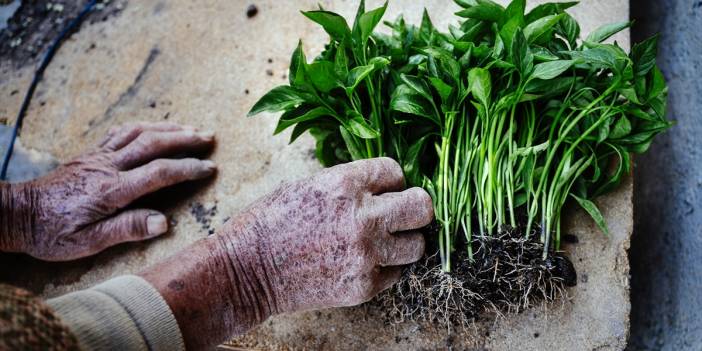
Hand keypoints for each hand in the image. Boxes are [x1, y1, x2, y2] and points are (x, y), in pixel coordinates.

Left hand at [0, 122, 215, 260]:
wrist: (17, 214)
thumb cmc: (52, 232)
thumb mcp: (89, 242)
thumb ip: (127, 229)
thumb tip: (165, 223)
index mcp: (112, 190)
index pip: (159, 173)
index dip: (188, 169)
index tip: (210, 168)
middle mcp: (107, 167)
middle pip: (153, 143)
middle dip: (185, 138)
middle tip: (210, 136)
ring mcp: (98, 156)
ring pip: (138, 132)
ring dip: (167, 128)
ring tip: (191, 127)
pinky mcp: (90, 153)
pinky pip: (121, 132)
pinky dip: (143, 126)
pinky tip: (154, 128)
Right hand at [141, 158, 433, 349]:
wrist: (247, 270)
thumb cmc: (272, 222)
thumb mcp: (309, 185)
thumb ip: (351, 184)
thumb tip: (385, 185)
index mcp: (344, 184)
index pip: (396, 172)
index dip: (391, 181)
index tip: (383, 190)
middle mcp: (361, 217)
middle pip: (422, 207)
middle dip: (414, 208)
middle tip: (401, 214)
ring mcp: (365, 255)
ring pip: (417, 245)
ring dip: (403, 241)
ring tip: (382, 242)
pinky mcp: (364, 285)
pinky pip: (397, 273)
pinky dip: (385, 267)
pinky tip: (362, 262)